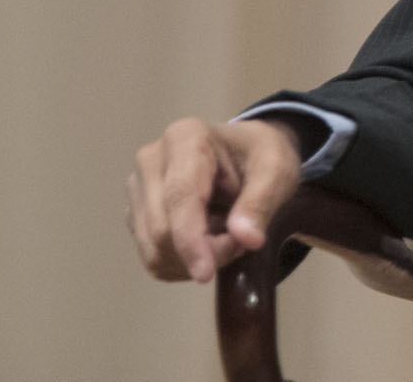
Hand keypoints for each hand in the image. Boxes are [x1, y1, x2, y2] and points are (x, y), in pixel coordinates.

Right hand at [127, 116, 301, 283]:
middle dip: (204, 251)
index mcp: (185, 138)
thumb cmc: (261, 156)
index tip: (206, 274)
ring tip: (227, 236)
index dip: (190, 240)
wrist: (246, 154)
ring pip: (154, 249)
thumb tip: (245, 238)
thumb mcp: (277, 171)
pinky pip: (153, 257)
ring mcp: (138, 188)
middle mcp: (151, 160)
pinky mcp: (136, 213)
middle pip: (162, 229)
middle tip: (241, 241)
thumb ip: (261, 202)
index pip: (179, 198)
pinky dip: (182, 263)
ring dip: (193, 258)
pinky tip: (206, 243)